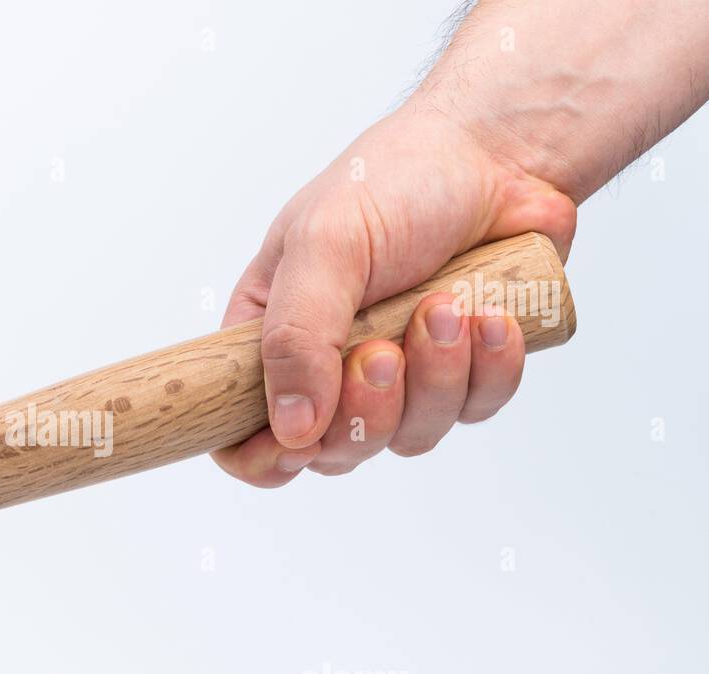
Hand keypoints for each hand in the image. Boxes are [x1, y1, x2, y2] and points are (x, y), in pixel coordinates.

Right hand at [212, 109, 576, 486]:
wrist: (497, 153)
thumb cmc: (395, 182)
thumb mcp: (324, 246)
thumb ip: (297, 337)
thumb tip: (292, 427)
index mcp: (270, 337)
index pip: (241, 434)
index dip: (263, 456)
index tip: (298, 442)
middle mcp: (327, 368)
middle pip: (333, 451)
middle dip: (367, 409)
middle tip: (383, 350)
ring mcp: (399, 377)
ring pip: (408, 437)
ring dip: (434, 377)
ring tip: (447, 306)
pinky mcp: (462, 373)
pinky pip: (474, 410)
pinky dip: (488, 369)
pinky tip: (493, 316)